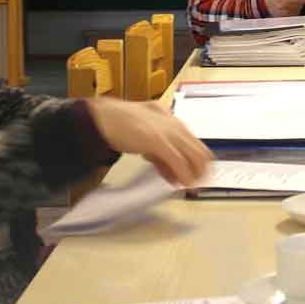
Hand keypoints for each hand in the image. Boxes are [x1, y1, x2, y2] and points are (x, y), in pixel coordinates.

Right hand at [83, 98, 213, 186]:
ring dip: (194, 174)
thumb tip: (171, 172)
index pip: (195, 144)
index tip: (193, 175)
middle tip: (195, 184)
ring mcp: (168, 131)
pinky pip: (178, 161)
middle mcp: (174, 124)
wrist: (104, 118)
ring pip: (194, 156)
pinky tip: (181, 184)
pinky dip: (183, 175)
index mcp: (172, 120)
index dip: (197, 162)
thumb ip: (159, 154)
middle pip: (200, 151)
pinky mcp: (158, 141)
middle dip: (200, 171)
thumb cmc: (121, 126)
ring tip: (189, 186)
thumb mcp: (146, 138)